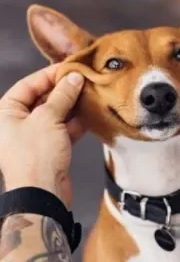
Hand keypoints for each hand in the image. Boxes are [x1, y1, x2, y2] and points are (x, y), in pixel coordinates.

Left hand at [0, 65, 84, 207]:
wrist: (43, 193)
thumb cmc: (35, 155)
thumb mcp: (48, 118)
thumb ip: (62, 96)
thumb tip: (74, 78)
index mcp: (7, 112)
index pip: (29, 84)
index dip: (50, 74)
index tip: (70, 68)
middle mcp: (18, 122)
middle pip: (43, 98)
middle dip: (64, 91)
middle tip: (83, 81)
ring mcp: (35, 135)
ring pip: (56, 114)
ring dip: (72, 106)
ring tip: (89, 95)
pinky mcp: (49, 147)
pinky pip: (63, 129)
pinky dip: (76, 123)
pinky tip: (90, 115)